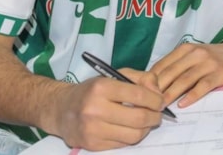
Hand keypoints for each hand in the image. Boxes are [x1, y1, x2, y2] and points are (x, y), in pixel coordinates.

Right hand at [47, 70, 164, 150]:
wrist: (61, 109)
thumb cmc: (92, 90)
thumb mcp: (114, 76)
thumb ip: (141, 79)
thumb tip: (158, 93)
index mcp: (102, 88)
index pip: (138, 95)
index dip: (155, 100)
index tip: (160, 102)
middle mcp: (95, 109)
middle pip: (139, 118)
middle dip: (155, 117)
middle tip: (158, 115)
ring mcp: (93, 130)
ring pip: (133, 135)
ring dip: (146, 129)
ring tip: (146, 122)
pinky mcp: (92, 145)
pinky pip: (123, 144)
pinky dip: (132, 137)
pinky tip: (130, 129)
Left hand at [150, 42, 222, 108]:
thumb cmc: (210, 58)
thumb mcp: (192, 56)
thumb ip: (175, 66)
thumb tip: (150, 83)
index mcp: (185, 49)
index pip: (162, 65)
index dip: (151, 80)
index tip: (141, 94)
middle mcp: (195, 54)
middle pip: (171, 73)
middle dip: (158, 89)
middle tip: (148, 104)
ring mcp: (208, 63)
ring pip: (185, 80)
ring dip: (171, 94)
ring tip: (161, 107)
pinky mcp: (220, 73)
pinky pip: (203, 85)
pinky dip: (192, 95)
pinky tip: (183, 104)